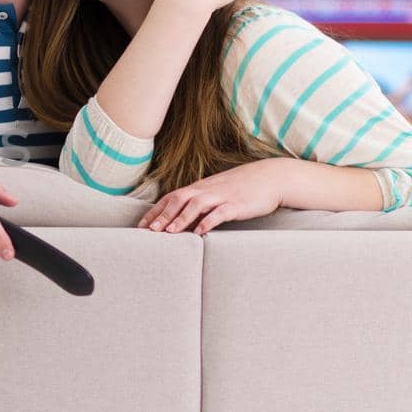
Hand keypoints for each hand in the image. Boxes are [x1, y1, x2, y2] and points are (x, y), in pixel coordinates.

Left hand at [137, 159, 283, 235]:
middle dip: (162, 215)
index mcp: (199, 188)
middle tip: (149, 231)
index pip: (170, 198)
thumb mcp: (216, 193)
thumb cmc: (240, 188)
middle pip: (178, 200)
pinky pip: (220, 212)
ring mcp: (222, 196)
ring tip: (169, 232)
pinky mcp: (237, 204)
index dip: (155, 211)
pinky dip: (208, 221)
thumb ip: (199, 204)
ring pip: (196, 205)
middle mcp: (206, 190)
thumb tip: (181, 218)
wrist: (270, 178)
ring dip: (181, 218)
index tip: (141, 226)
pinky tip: (200, 233)